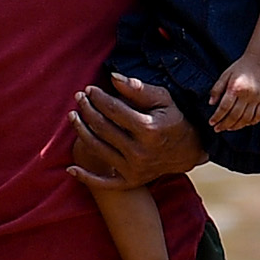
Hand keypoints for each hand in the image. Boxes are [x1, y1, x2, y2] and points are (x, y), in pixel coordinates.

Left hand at [64, 72, 206, 190]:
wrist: (187, 152)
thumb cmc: (173, 120)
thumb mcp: (163, 99)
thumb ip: (138, 89)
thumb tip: (113, 78)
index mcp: (149, 129)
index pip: (113, 110)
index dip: (98, 97)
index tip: (89, 89)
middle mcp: (139, 151)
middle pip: (102, 128)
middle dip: (86, 109)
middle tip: (78, 97)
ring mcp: (134, 169)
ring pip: (97, 148)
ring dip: (81, 131)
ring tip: (73, 116)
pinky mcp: (130, 182)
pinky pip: (103, 182)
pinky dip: (86, 176)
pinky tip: (71, 168)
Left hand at [207, 55, 259, 133]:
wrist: (258, 61)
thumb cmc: (239, 68)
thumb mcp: (224, 75)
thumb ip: (217, 89)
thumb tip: (211, 104)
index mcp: (235, 88)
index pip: (224, 107)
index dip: (217, 117)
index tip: (211, 122)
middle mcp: (247, 94)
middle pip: (235, 115)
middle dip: (224, 124)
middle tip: (217, 129)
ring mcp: (257, 98)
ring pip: (246, 118)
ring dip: (236, 126)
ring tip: (228, 128)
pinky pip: (259, 116)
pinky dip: (251, 122)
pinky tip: (243, 124)